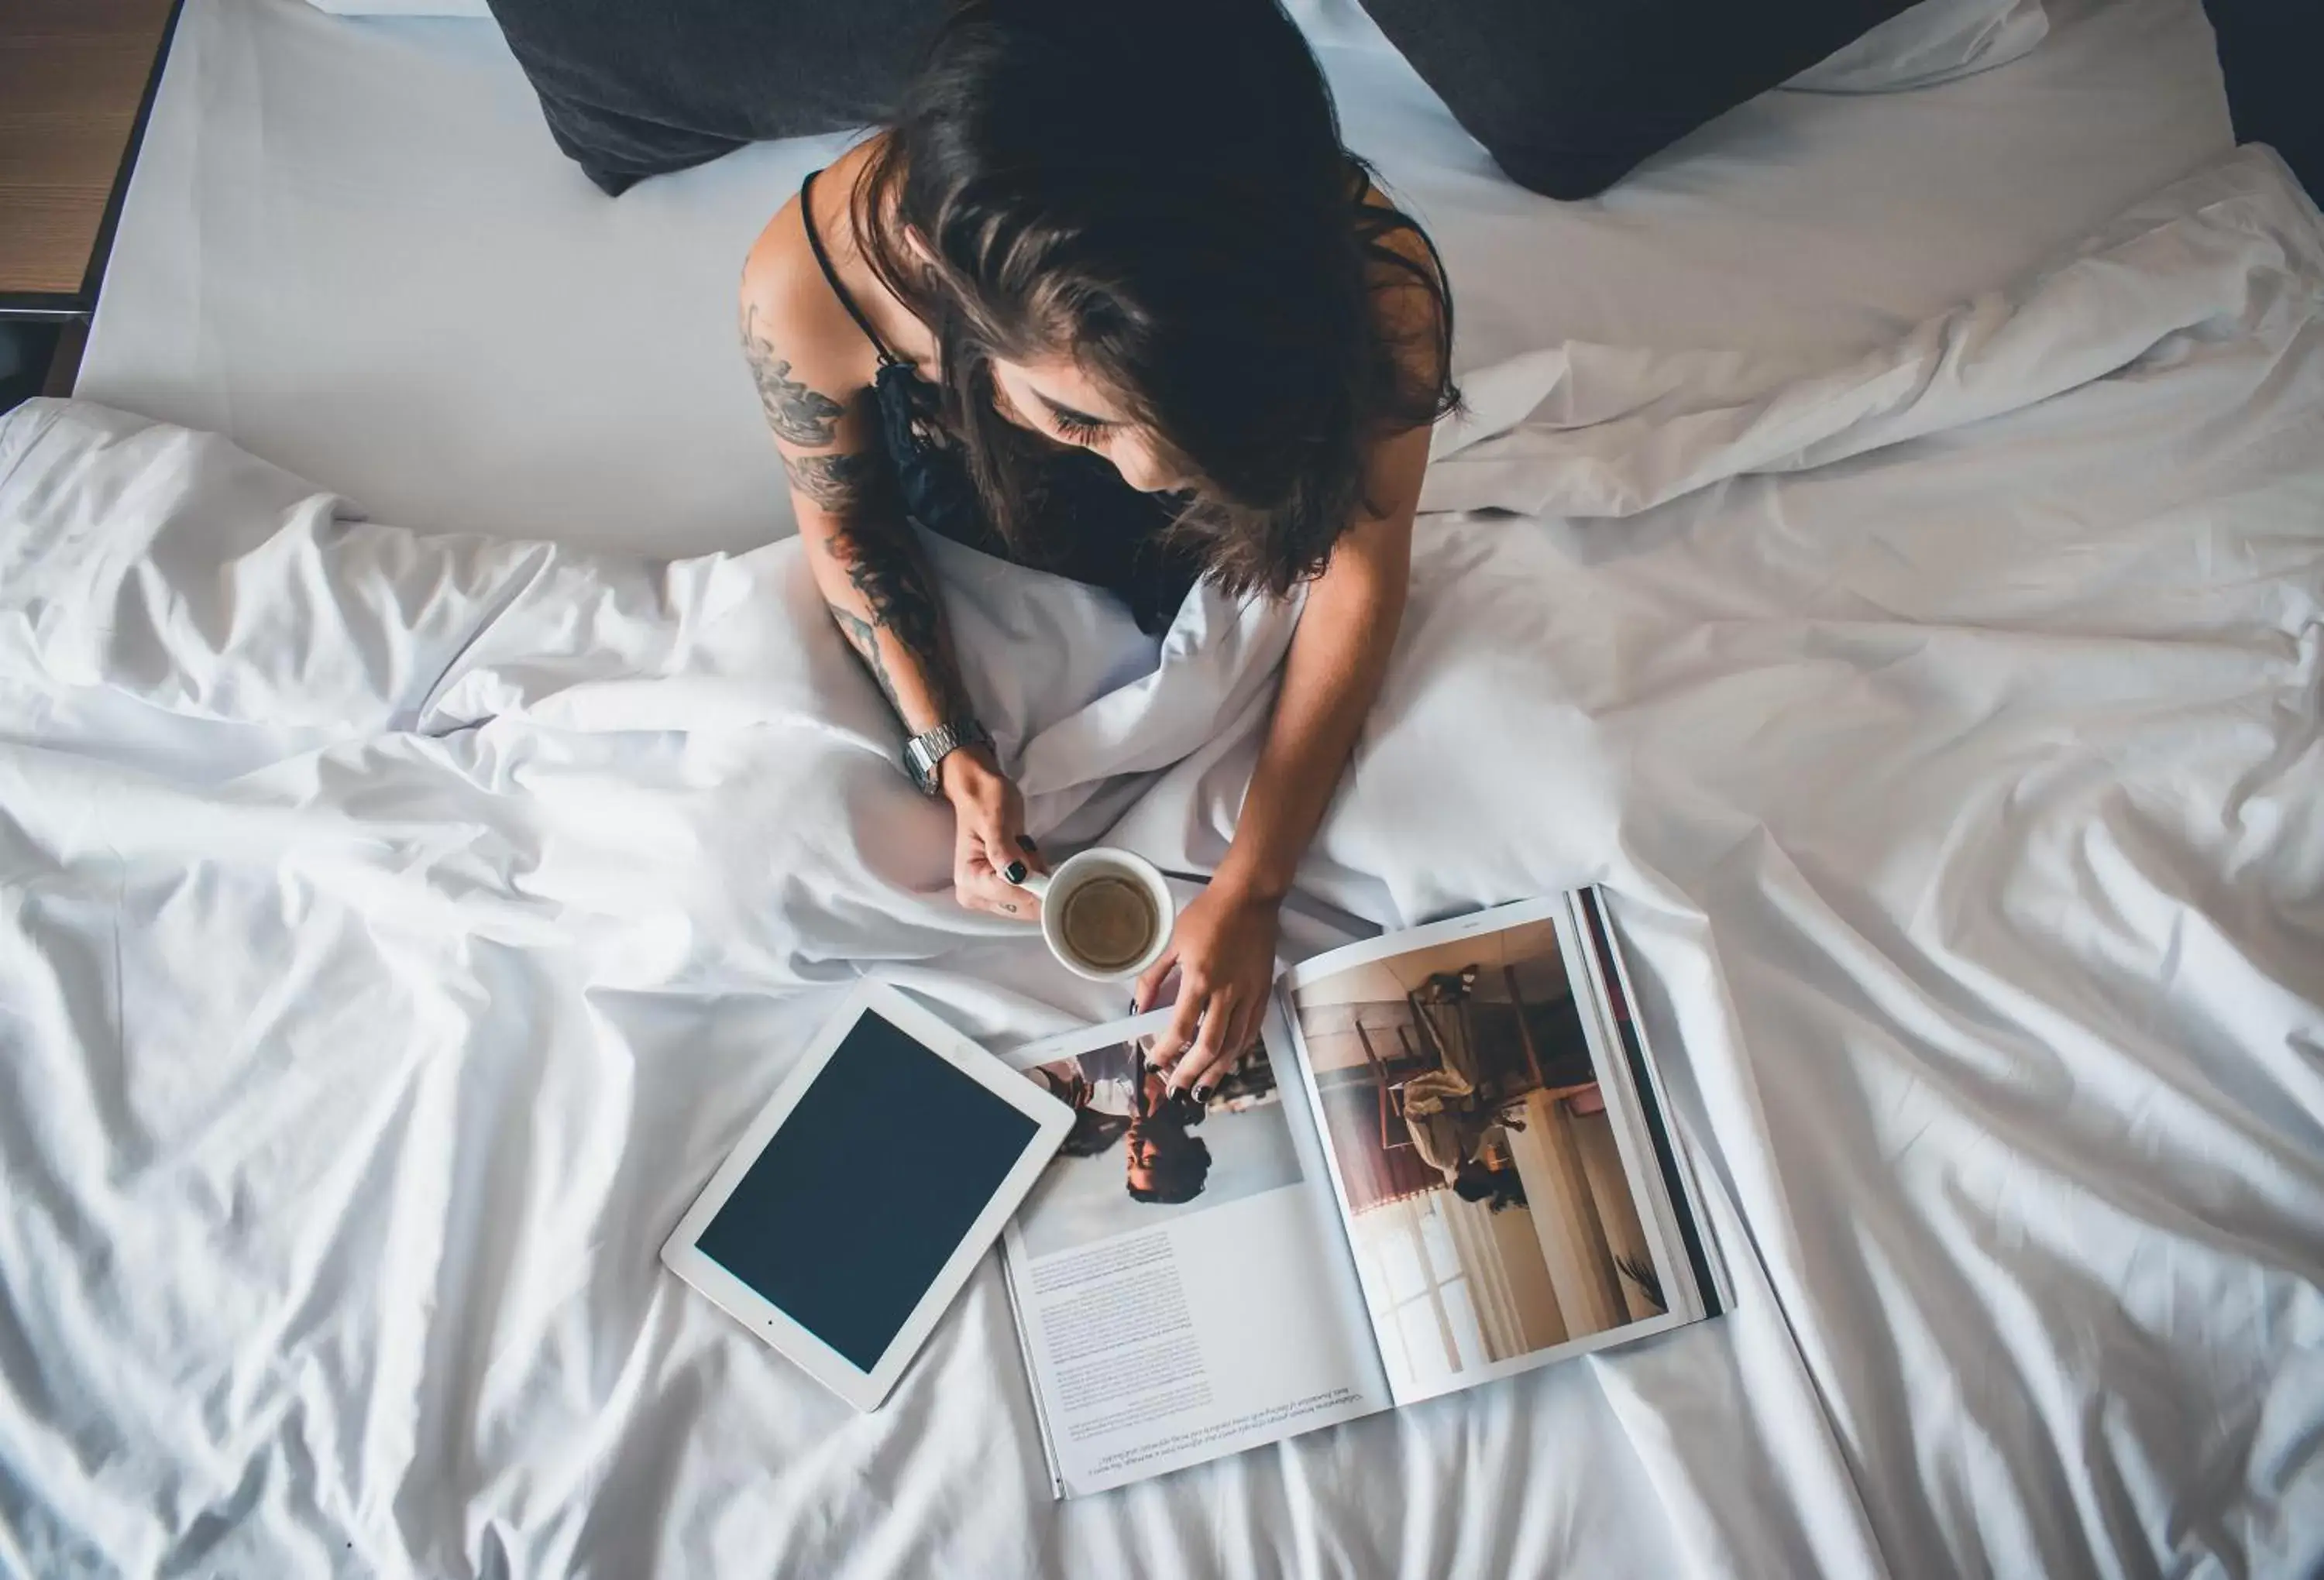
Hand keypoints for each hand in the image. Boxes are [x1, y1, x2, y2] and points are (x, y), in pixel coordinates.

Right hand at [940, 746, 1044, 918]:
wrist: (977, 791)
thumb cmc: (986, 800)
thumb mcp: (996, 819)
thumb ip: (1004, 850)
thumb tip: (1017, 877)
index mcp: (969, 880)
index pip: (1013, 896)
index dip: (1036, 883)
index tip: (1039, 858)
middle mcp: (974, 896)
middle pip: (1021, 906)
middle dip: (1035, 880)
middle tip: (1026, 847)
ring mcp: (986, 898)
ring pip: (1028, 902)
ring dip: (1035, 876)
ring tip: (1023, 848)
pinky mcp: (997, 894)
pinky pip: (1027, 895)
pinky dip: (1033, 877)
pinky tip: (1024, 856)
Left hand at [1133, 878, 1280, 1098]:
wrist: (1249, 897)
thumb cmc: (1207, 915)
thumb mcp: (1172, 942)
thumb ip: (1154, 977)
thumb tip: (1141, 1006)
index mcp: (1200, 978)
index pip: (1180, 1027)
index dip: (1165, 1052)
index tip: (1153, 1065)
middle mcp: (1227, 991)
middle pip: (1209, 1046)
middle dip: (1191, 1073)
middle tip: (1177, 1092)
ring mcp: (1249, 994)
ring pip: (1234, 1045)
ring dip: (1217, 1072)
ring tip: (1202, 1092)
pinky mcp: (1263, 992)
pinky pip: (1252, 1031)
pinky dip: (1238, 1052)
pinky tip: (1227, 1064)